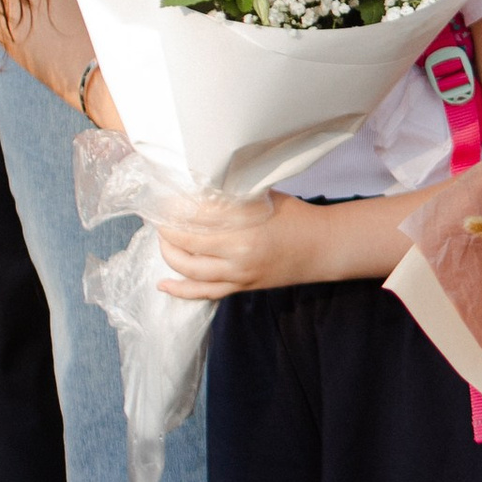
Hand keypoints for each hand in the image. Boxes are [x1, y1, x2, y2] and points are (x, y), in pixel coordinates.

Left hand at [155, 189, 325, 297]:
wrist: (321, 248)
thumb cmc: (295, 216)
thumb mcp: (263, 197)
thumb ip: (233, 196)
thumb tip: (198, 189)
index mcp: (244, 227)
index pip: (196, 216)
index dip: (175, 208)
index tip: (165, 199)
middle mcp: (237, 254)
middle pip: (186, 244)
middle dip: (166, 230)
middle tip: (159, 217)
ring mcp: (238, 275)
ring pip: (189, 270)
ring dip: (169, 254)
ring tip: (162, 239)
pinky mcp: (240, 287)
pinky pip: (203, 292)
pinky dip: (180, 289)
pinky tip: (163, 284)